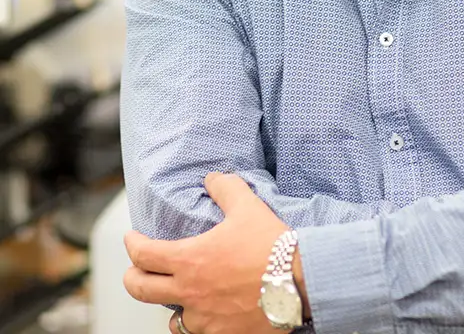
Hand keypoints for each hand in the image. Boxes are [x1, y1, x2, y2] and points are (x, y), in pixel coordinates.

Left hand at [123, 172, 303, 333]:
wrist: (298, 281)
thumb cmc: (271, 244)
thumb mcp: (248, 206)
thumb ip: (225, 188)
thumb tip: (211, 179)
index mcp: (190, 260)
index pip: (144, 254)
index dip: (132, 244)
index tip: (132, 237)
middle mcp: (189, 292)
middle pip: (140, 290)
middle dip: (132, 277)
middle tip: (135, 269)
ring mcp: (204, 318)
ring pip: (171, 319)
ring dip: (169, 305)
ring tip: (177, 295)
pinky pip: (199, 332)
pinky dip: (198, 322)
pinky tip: (207, 313)